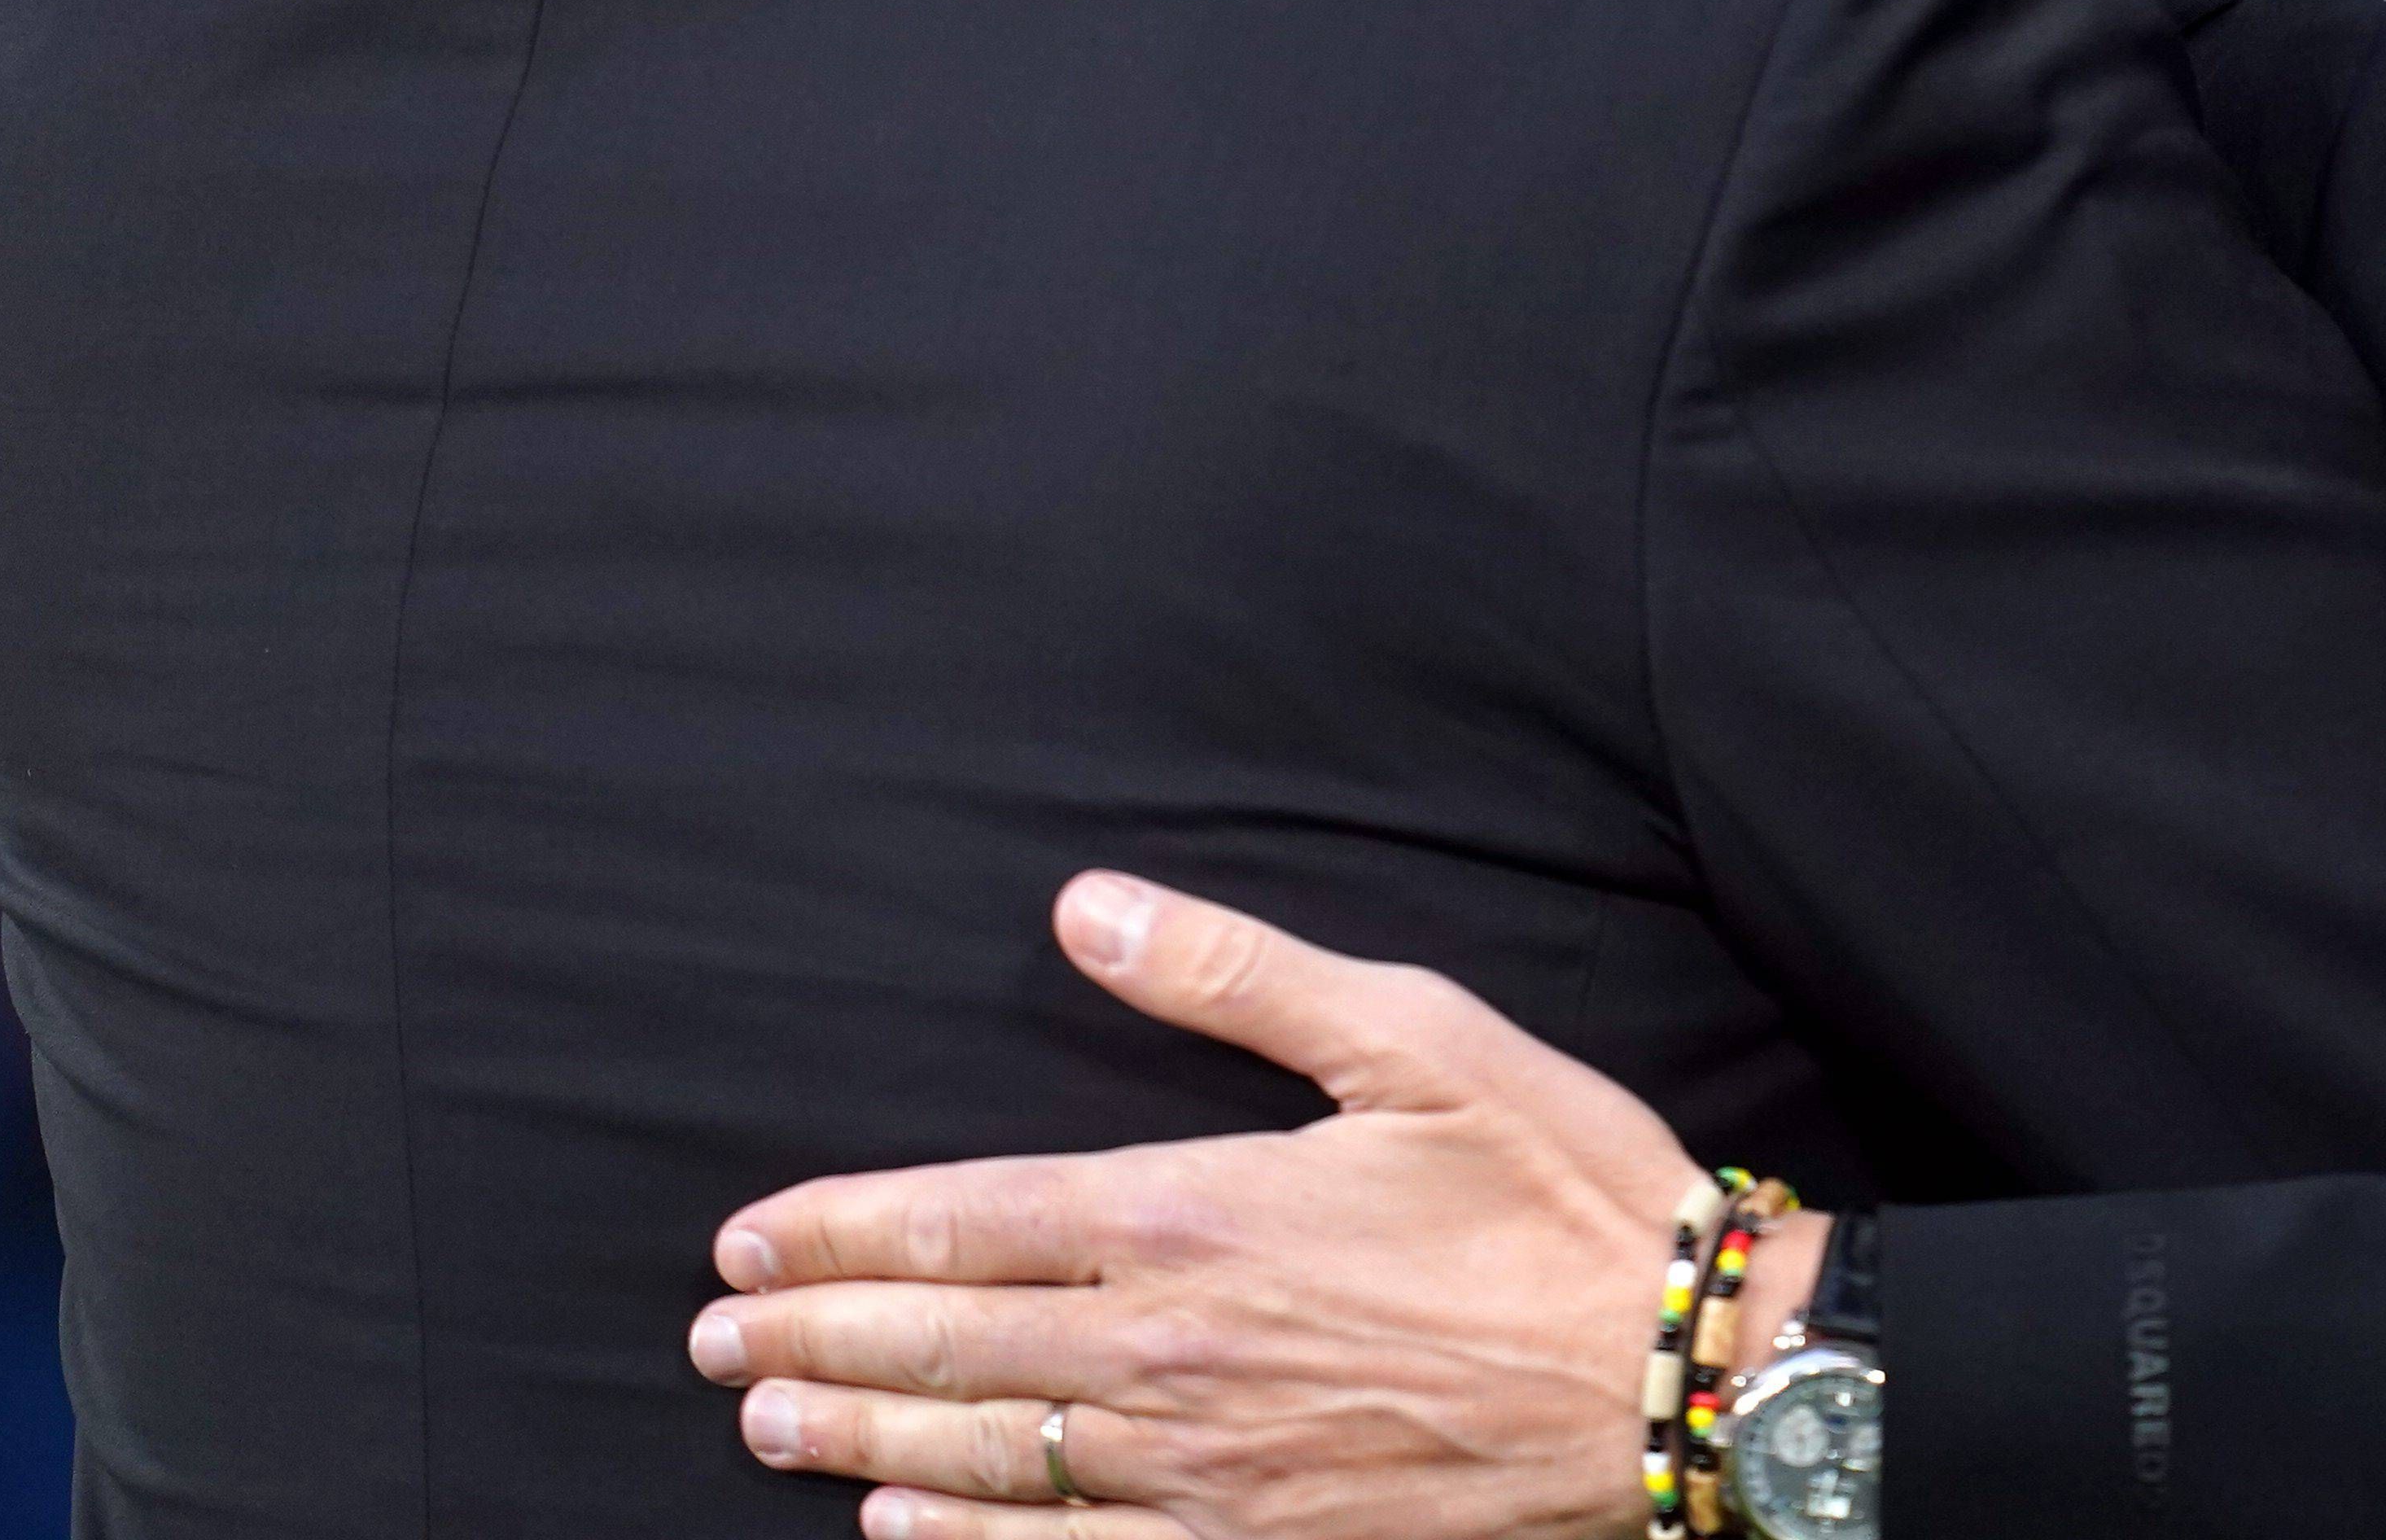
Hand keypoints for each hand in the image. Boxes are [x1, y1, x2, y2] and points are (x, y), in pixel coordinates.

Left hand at [694, 871, 1811, 1539]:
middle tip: (711, 1341)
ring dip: (860, 1433)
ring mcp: (1207, 1469)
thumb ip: (1237, 974)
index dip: (842, 1230)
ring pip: (988, 1454)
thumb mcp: (1412, 1036)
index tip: (747, 1242)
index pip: (968, 1219)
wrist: (1674, 1377)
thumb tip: (1090, 908)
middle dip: (817, 1335)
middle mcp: (1172, 1352)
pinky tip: (898, 1528)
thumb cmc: (1554, 1190)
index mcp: (1196, 1213)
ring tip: (766, 1420)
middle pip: (949, 1343)